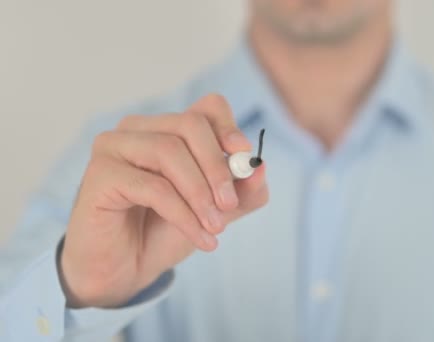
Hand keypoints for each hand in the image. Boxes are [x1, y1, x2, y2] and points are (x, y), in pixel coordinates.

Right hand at [59, 94, 268, 307]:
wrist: (124, 270)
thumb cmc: (165, 232)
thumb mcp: (215, 211)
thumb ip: (241, 192)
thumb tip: (261, 168)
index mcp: (167, 128)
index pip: (206, 108)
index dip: (229, 127)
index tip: (243, 155)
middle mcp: (138, 129)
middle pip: (190, 125)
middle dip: (217, 166)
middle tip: (230, 205)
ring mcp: (114, 147)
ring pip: (169, 152)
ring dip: (200, 194)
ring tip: (215, 227)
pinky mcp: (100, 174)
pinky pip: (153, 187)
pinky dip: (183, 215)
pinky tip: (201, 239)